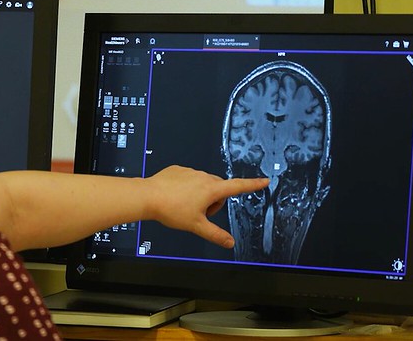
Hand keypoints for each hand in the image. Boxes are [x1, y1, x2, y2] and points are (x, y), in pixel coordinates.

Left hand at [144, 165, 268, 247]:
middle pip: (218, 189)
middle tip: (199, 213)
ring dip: (200, 194)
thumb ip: (215, 234)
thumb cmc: (171, 209)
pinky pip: (189, 179)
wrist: (148, 196)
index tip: (264, 180)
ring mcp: (190, 171)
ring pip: (203, 184)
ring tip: (183, 205)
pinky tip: (175, 196)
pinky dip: (186, 188)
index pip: (238, 186)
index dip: (253, 184)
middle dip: (214, 201)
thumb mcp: (196, 226)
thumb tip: (230, 243)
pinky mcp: (178, 170)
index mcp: (211, 189)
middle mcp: (203, 176)